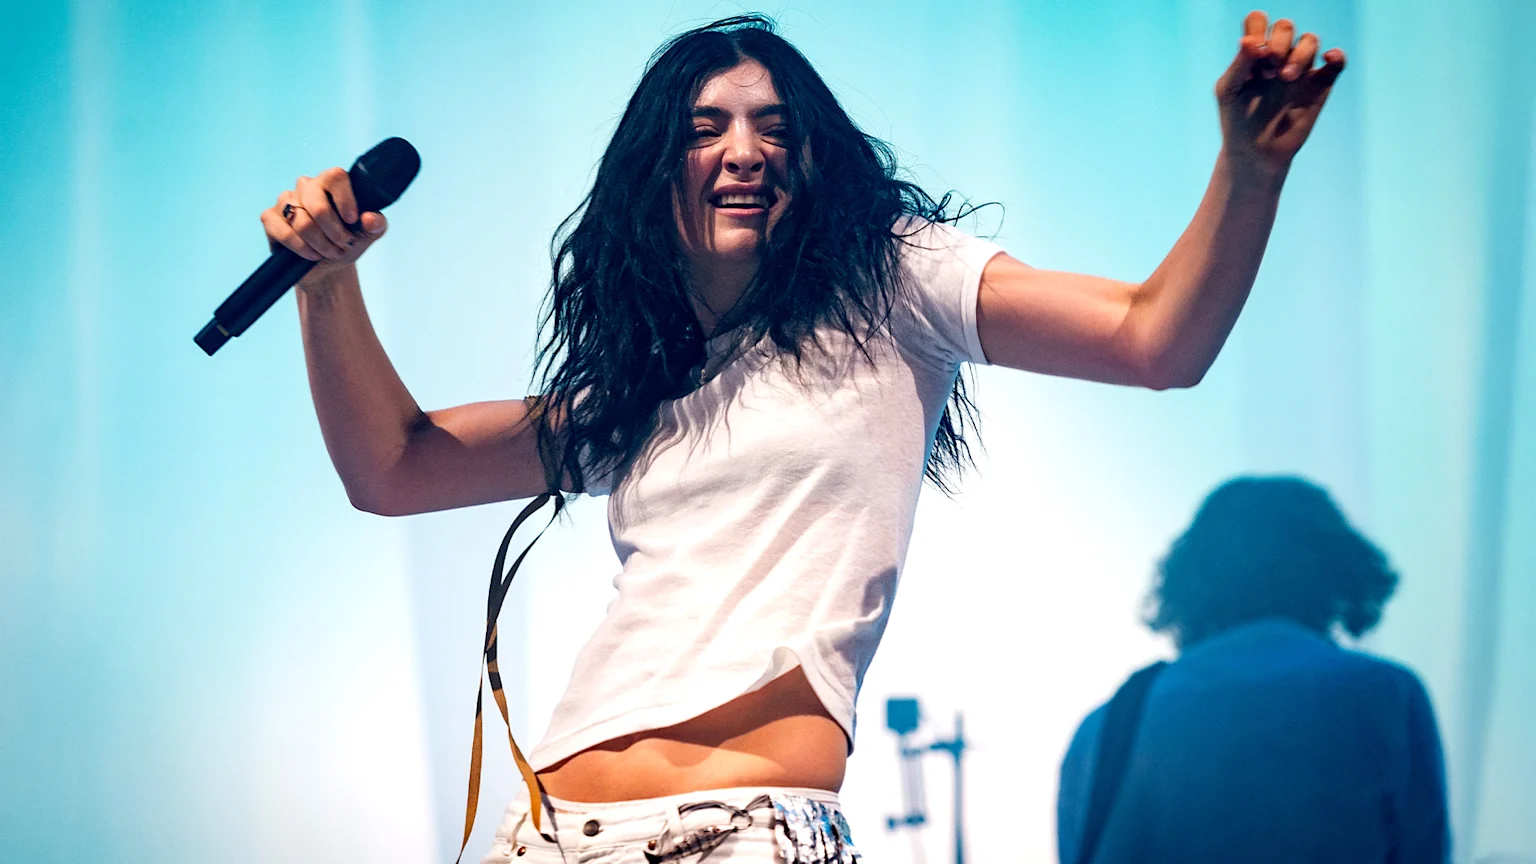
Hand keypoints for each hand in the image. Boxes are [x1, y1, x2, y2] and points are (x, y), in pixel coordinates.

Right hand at [260, 166, 387, 286]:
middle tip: (344, 245)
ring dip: (321, 244)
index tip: (352, 220)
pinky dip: (301, 248)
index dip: (345, 199)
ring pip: (302, 222)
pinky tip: (312, 255)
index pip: (336, 176)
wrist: (326, 268)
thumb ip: (376, 225)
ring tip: (331, 252)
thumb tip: (370, 218)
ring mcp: (285, 200)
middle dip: (334, 232)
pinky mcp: (270, 217)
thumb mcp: (367, 236)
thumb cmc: (346, 244)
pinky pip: (284, 232)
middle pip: (317, 204)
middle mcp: (307, 186)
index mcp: (331, 182)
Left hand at [1215, 10, 1345, 175]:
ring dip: (1300, 54)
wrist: (1256, 152)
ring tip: (1286, 78)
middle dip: (1279, 43)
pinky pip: (1336, 61)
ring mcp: (1300, 68)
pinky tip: (1328, 60)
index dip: (1258, 28)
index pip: (1258, 21)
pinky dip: (1336, 56)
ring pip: (1310, 40)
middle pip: (1286, 26)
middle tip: (1269, 71)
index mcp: (1253, 53)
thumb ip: (1240, 63)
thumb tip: (1252, 40)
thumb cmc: (1236, 120)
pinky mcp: (1320, 84)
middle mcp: (1278, 55)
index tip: (1254, 53)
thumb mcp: (1229, 91)